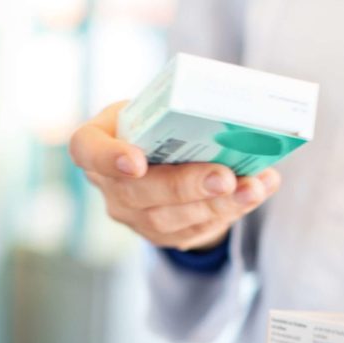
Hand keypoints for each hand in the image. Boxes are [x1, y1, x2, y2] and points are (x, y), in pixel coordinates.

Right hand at [69, 101, 280, 250]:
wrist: (162, 159)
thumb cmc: (158, 123)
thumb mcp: (156, 106)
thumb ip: (179, 109)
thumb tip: (235, 114)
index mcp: (97, 142)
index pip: (86, 149)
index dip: (108, 158)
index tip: (136, 162)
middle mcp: (108, 185)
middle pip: (138, 192)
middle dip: (186, 186)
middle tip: (224, 177)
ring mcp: (133, 216)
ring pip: (170, 219)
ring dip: (218, 204)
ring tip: (253, 188)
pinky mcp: (162, 235)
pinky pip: (194, 230)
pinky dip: (231, 210)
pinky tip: (256, 192)